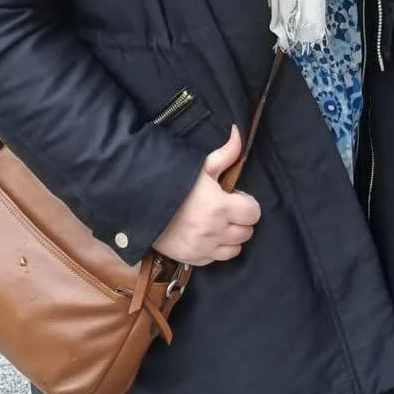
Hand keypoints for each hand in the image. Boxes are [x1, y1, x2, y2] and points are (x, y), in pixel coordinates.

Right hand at [152, 127, 261, 265]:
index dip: (247, 203)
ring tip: (218, 224)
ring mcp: (203, 248)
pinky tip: (205, 235)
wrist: (140, 204)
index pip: (254, 213)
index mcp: (220, 207)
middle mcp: (214, 232)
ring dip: (231, 237)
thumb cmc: (173, 183)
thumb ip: (226, 153)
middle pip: (247, 232)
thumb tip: (239, 133)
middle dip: (241, 220)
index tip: (234, 197)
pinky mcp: (192, 259)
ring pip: (235, 249)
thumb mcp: (201, 167)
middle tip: (226, 210)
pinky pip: (216, 259)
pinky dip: (215, 249)